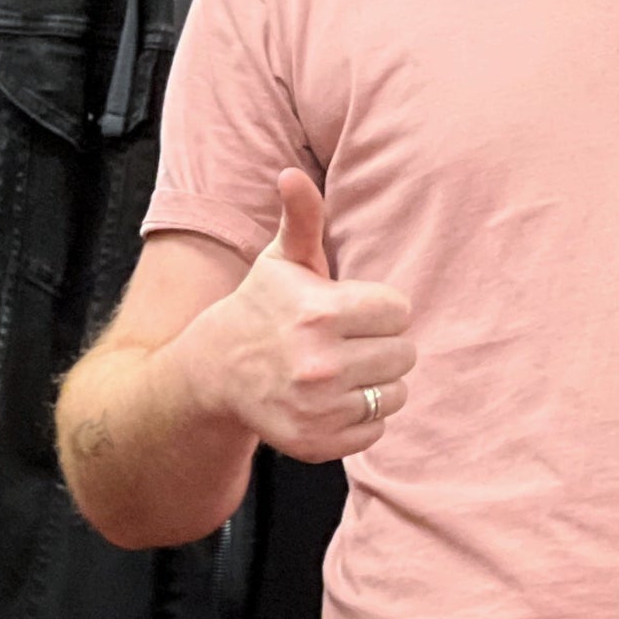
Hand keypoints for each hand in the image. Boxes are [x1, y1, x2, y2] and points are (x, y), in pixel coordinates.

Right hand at [201, 168, 413, 462]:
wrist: (215, 372)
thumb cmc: (261, 307)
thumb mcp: (281, 260)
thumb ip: (301, 217)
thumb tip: (292, 174)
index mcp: (319, 312)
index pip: (399, 311)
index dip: (379, 309)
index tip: (352, 311)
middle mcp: (319, 363)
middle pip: (404, 353)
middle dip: (381, 344)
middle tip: (348, 341)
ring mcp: (318, 408)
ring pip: (396, 393)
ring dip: (378, 382)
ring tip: (344, 369)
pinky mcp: (317, 443)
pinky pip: (377, 430)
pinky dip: (363, 418)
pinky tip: (335, 399)